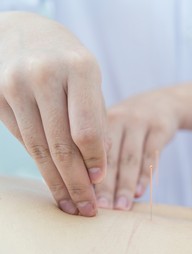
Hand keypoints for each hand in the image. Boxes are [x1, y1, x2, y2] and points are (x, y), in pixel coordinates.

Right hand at [0, 12, 106, 215]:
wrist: (24, 33)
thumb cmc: (67, 61)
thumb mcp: (90, 80)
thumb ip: (95, 118)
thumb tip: (98, 164)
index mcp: (79, 69)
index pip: (87, 129)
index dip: (94, 160)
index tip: (101, 180)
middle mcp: (46, 76)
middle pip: (61, 144)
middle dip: (76, 182)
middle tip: (87, 208)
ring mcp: (16, 85)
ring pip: (38, 147)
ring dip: (56, 181)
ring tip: (70, 203)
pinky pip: (23, 138)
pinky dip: (40, 163)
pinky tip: (52, 180)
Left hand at [95, 89, 180, 209]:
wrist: (163, 103)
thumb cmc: (130, 125)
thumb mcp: (112, 128)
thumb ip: (99, 151)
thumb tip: (85, 191)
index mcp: (99, 120)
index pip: (89, 152)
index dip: (86, 177)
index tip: (84, 200)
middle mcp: (118, 118)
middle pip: (110, 157)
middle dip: (106, 186)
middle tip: (102, 209)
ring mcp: (140, 122)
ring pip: (131, 158)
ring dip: (126, 185)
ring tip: (122, 207)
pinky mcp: (160, 127)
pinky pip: (151, 154)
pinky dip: (145, 175)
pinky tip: (140, 192)